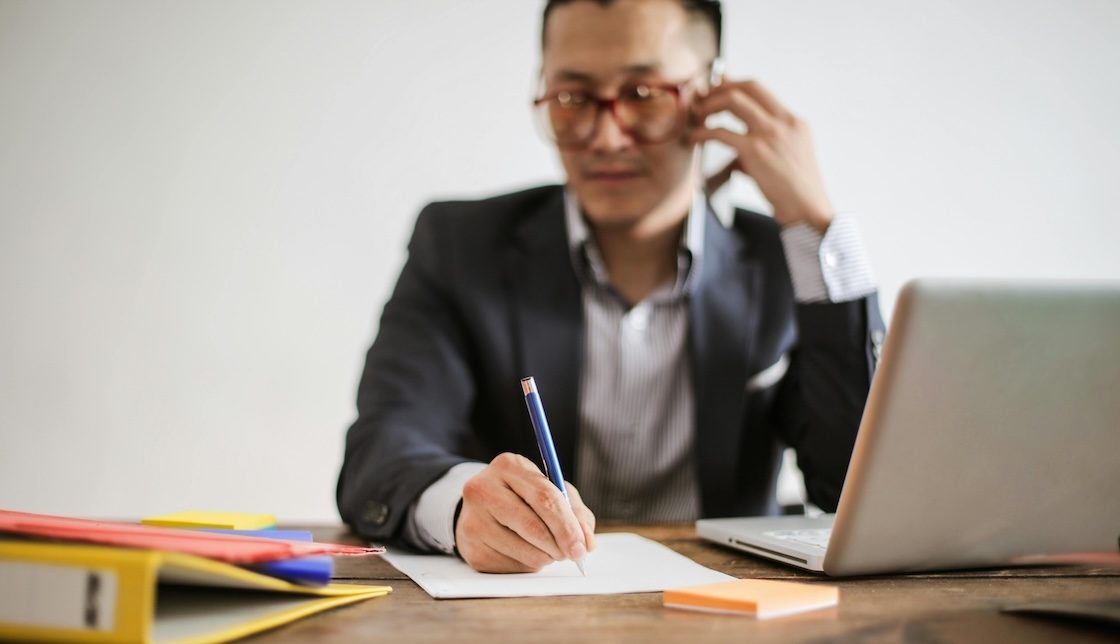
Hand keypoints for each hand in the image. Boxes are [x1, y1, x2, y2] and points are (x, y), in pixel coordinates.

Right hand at [455, 452, 595, 572]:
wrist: (481, 508)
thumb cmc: (523, 497)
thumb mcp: (550, 490)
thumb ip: (574, 511)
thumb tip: (586, 542)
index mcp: (508, 466)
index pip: (545, 497)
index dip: (567, 526)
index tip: (582, 546)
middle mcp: (483, 489)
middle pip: (532, 525)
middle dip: (560, 545)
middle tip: (573, 554)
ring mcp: (473, 520)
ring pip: (524, 550)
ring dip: (546, 557)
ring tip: (548, 549)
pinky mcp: (471, 548)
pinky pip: (511, 567)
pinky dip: (528, 565)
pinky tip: (526, 552)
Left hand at [691, 80, 834, 232]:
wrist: (808, 210)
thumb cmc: (796, 192)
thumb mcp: (787, 159)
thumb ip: (765, 146)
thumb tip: (738, 149)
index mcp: (794, 122)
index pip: (761, 90)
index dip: (734, 84)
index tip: (718, 88)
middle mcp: (784, 121)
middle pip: (748, 86)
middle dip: (720, 88)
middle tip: (703, 99)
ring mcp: (770, 133)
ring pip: (733, 100)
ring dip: (710, 104)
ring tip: (697, 116)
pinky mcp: (755, 151)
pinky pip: (721, 132)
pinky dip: (702, 132)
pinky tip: (693, 138)